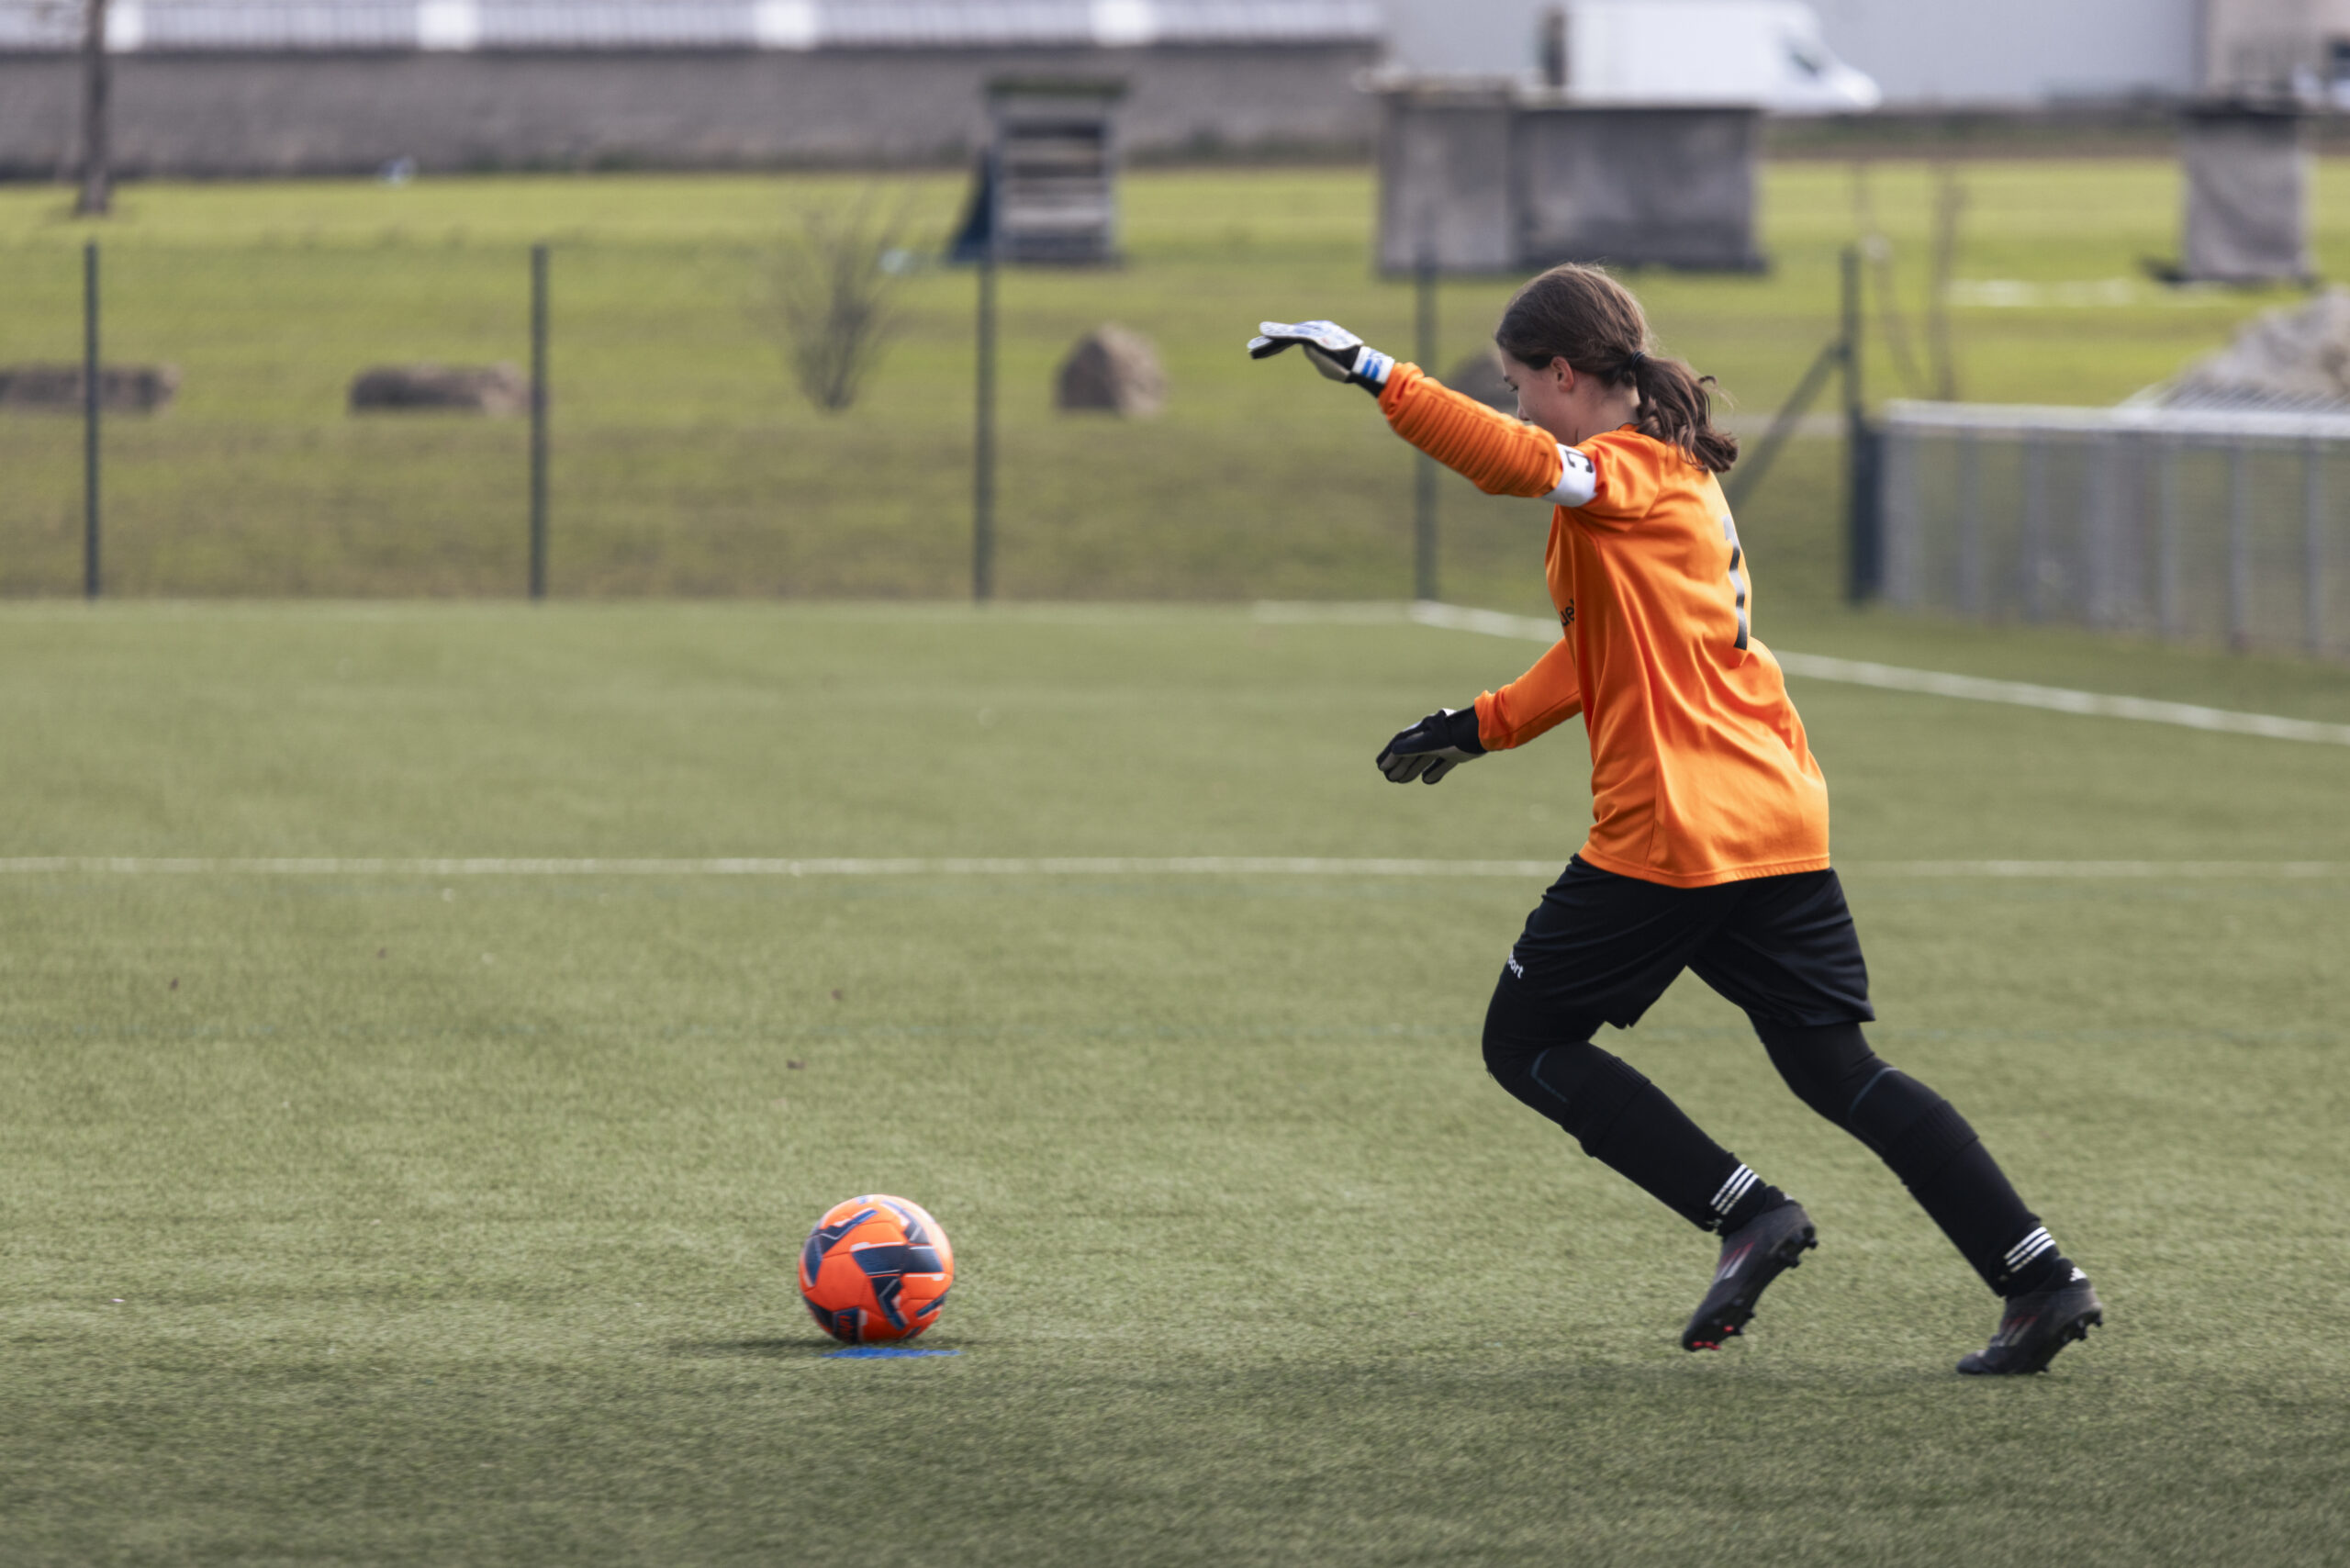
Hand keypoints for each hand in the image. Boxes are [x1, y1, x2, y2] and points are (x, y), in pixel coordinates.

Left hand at [1247, 320, 1395, 393]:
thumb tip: (1310, 352)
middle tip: (1252, 346)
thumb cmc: (1344, 368)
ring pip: (1286, 335)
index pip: (1292, 339)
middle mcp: (1314, 329)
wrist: (1357, 366)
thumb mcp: (1325, 363)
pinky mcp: (1312, 337)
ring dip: (1268, 342)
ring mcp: (1312, 331)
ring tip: (1252, 346)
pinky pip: (1291, 336)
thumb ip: (1315, 356)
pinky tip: (1265, 335)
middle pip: (1286, 335)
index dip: (1276, 345)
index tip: (1264, 351)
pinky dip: (1277, 336)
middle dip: (1269, 342)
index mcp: (1316, 335)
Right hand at [1376, 707, 1485, 784]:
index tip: (1381, 766)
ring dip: (1412, 769)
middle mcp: (1434, 734)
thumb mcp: (1433, 742)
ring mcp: (1446, 743)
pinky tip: (1426, 780)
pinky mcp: (1457, 752)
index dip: (1390, 754)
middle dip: (1399, 764)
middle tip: (1389, 778)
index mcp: (1425, 728)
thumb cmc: (1459, 736)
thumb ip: (1413, 747)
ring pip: (1425, 757)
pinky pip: (1442, 762)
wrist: (1485, 733)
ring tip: (1401, 781)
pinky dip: (1434, 771)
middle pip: (1412, 751)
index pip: (1403, 742)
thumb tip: (1394, 750)